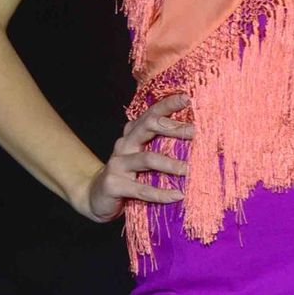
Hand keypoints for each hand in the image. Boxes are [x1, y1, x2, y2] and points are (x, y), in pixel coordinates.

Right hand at [82, 94, 190, 221]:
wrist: (96, 196)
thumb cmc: (128, 175)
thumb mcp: (143, 157)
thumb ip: (161, 148)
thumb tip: (197, 143)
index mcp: (132, 134)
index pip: (151, 114)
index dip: (168, 104)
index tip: (187, 98)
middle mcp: (124, 144)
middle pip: (148, 127)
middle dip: (173, 127)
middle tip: (195, 132)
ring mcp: (117, 164)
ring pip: (147, 159)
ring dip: (171, 164)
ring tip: (189, 170)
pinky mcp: (114, 184)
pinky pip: (141, 189)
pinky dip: (161, 194)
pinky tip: (177, 195)